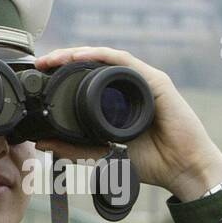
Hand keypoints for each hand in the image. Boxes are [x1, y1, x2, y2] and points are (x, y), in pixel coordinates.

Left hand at [32, 46, 221, 200]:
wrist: (181, 169)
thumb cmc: (150, 161)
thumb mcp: (101, 154)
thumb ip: (73, 148)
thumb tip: (42, 142)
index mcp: (117, 102)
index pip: (87, 80)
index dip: (63, 75)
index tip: (40, 77)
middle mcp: (130, 88)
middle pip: (94, 65)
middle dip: (65, 60)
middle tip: (42, 62)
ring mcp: (143, 82)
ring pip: (107, 59)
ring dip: (79, 54)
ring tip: (56, 58)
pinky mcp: (156, 82)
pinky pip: (125, 62)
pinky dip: (102, 56)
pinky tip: (82, 56)